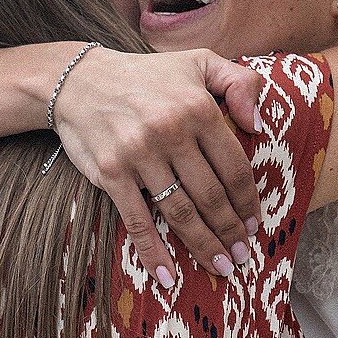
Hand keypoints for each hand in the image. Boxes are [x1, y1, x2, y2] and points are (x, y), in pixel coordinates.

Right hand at [52, 48, 264, 278]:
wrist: (79, 80)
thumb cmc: (148, 76)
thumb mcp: (200, 61)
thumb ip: (239, 82)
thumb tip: (259, 125)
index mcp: (198, 108)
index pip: (234, 166)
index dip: (248, 200)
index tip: (256, 223)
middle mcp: (171, 132)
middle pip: (212, 195)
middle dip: (232, 231)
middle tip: (244, 254)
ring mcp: (140, 154)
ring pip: (181, 212)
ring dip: (204, 246)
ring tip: (222, 266)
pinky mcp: (112, 173)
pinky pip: (138, 220)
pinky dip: (154, 251)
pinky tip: (169, 276)